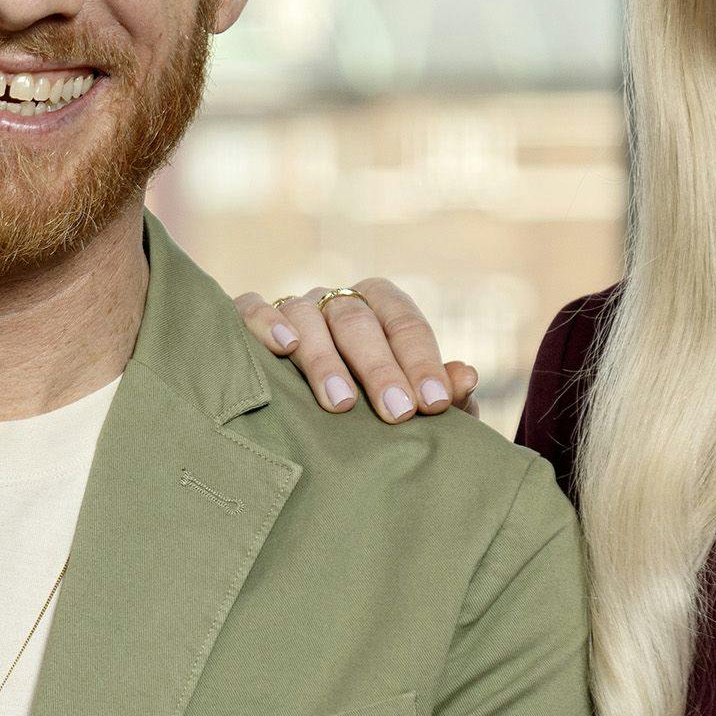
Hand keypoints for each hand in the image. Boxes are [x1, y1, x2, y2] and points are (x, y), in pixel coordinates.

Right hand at [231, 278, 477, 422]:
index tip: (434, 405)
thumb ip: (440, 392)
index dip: (422, 363)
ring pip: (306, 316)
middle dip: (380, 368)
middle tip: (398, 413)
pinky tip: (283, 348)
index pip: (405, 324)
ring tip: (341, 403)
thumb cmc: (370, 408)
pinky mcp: (249, 318)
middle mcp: (337, 300)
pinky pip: (252, 307)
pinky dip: (266, 321)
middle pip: (358, 320)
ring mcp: (293, 307)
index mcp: (382, 307)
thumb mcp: (409, 402)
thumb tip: (466, 377)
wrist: (302, 415)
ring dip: (325, 359)